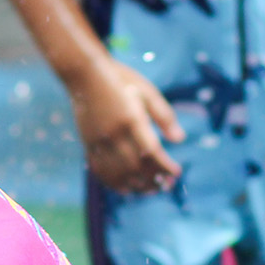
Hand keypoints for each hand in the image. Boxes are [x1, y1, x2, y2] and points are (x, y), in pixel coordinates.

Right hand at [66, 58, 184, 195]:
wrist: (84, 74)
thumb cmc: (120, 78)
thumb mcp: (146, 91)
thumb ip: (164, 115)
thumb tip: (180, 139)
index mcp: (130, 119)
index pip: (151, 151)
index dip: (165, 166)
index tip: (177, 172)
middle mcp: (113, 134)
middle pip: (136, 167)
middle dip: (154, 179)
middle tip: (168, 185)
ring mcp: (98, 141)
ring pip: (118, 173)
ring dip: (137, 186)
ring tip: (152, 190)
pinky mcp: (88, 144)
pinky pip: (101, 170)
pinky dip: (114, 183)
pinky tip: (127, 189)